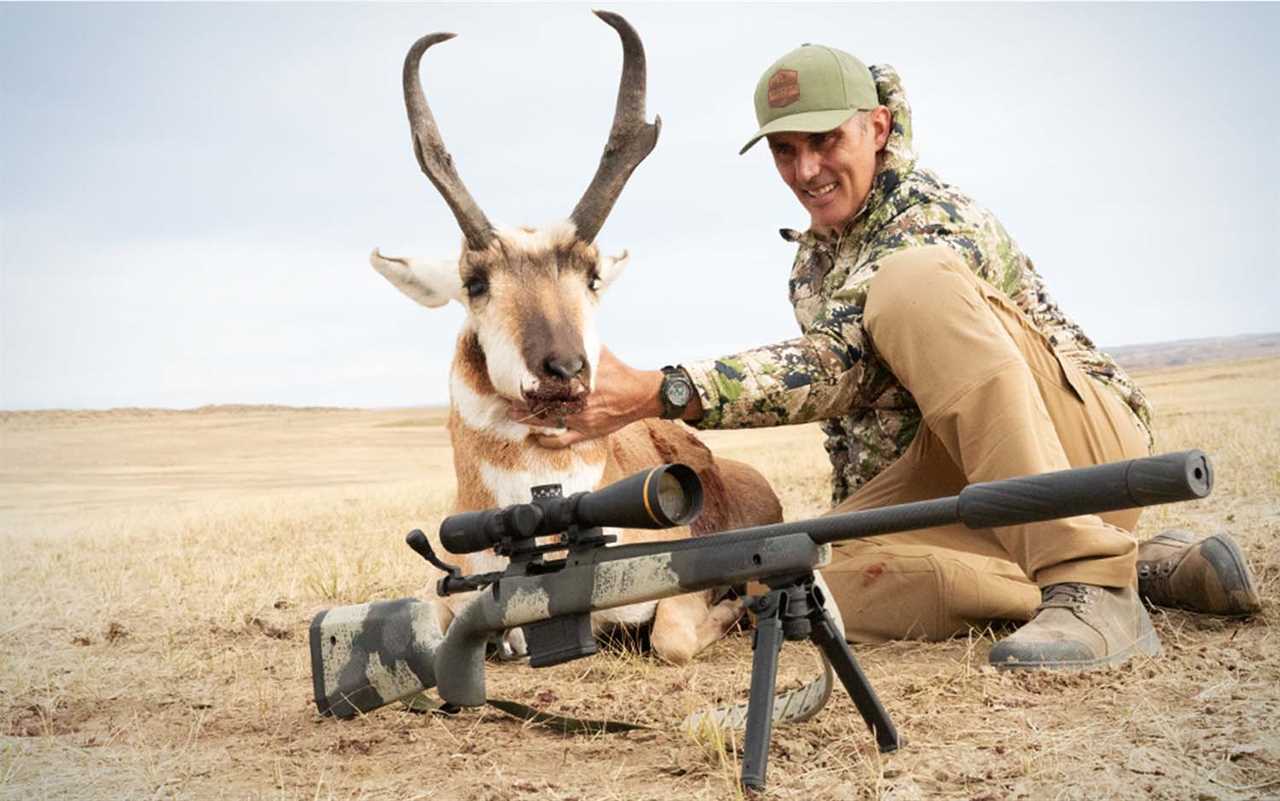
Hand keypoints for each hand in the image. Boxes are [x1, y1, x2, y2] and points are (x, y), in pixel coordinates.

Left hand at [510, 347, 662, 447]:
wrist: (640, 394)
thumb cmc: (620, 373)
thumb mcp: (601, 353)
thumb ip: (583, 345)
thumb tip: (570, 329)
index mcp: (578, 383)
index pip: (545, 385)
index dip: (527, 385)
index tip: (512, 381)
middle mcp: (577, 401)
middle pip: (542, 404)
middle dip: (522, 402)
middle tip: (506, 400)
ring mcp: (581, 419)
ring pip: (549, 421)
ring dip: (529, 419)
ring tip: (513, 415)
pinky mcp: (588, 431)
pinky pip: (564, 440)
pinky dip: (550, 441)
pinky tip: (538, 438)